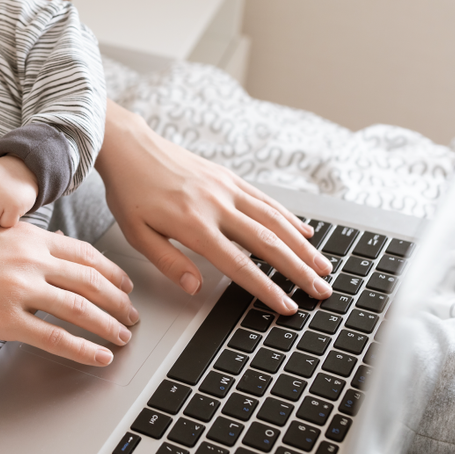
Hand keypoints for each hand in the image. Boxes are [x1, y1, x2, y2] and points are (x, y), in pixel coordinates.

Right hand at [0, 222, 138, 365]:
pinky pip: (54, 338)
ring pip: (80, 309)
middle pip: (90, 281)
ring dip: (109, 325)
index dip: (112, 271)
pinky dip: (83, 349)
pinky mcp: (3, 320)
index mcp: (28, 236)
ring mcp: (17, 290)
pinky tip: (99, 358)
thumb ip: (25, 241)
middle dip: (119, 300)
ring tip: (124, 337)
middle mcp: (29, 259)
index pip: (84, 254)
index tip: (126, 284)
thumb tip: (55, 247)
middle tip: (133, 315)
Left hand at [96, 101, 332, 314]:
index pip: (238, 264)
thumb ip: (168, 261)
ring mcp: (226, 188)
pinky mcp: (229, 177)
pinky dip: (289, 217)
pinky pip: (265, 200)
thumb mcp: (136, 234)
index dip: (265, 288)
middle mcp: (217, 205)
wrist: (131, 148)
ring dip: (303, 245)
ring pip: (274, 220)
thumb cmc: (130, 193)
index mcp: (193, 225)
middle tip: (321, 291)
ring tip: (323, 267)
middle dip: (298, 269)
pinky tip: (305, 232)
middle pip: (267, 242)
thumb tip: (196, 288)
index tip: (287, 305)